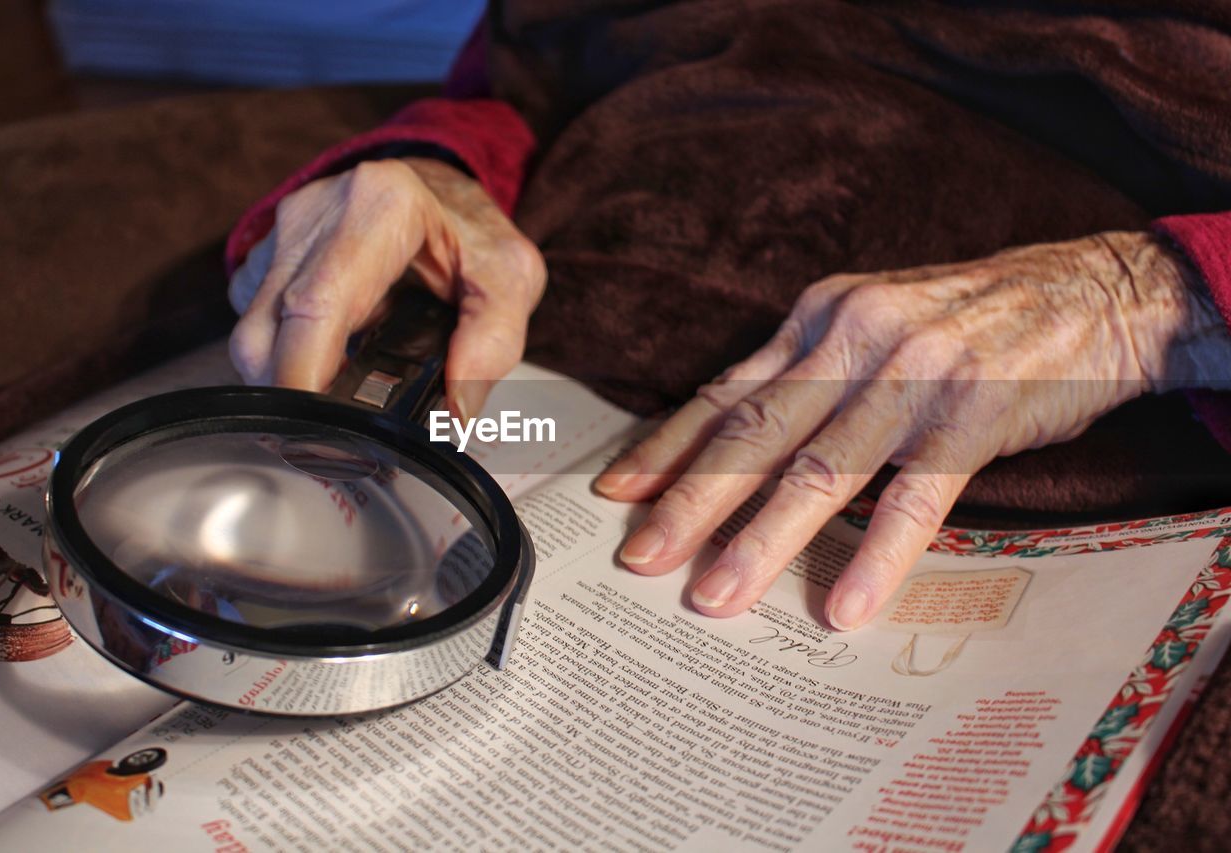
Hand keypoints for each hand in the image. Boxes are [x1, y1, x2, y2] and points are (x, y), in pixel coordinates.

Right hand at [228, 157, 545, 416]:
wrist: (442, 190)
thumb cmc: (472, 231)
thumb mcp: (511, 279)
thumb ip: (494, 342)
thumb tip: (458, 411)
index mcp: (379, 207)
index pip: (317, 304)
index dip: (303, 375)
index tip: (316, 429)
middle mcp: (317, 214)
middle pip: (267, 329)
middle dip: (291, 398)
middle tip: (332, 442)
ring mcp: (283, 233)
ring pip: (252, 332)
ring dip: (286, 381)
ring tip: (338, 404)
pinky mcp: (266, 256)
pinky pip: (255, 322)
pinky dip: (283, 358)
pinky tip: (327, 368)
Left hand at [594, 232, 1230, 629]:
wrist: (1093, 293)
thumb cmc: (969, 320)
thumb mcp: (874, 323)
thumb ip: (808, 374)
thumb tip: (736, 435)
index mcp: (821, 319)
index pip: (727, 392)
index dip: (667, 446)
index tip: (615, 495)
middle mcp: (856, 339)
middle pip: (755, 432)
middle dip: (690, 502)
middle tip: (640, 560)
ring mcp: (916, 376)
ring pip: (821, 469)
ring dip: (762, 540)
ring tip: (716, 596)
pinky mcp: (976, 415)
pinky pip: (916, 496)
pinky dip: (877, 555)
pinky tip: (844, 606)